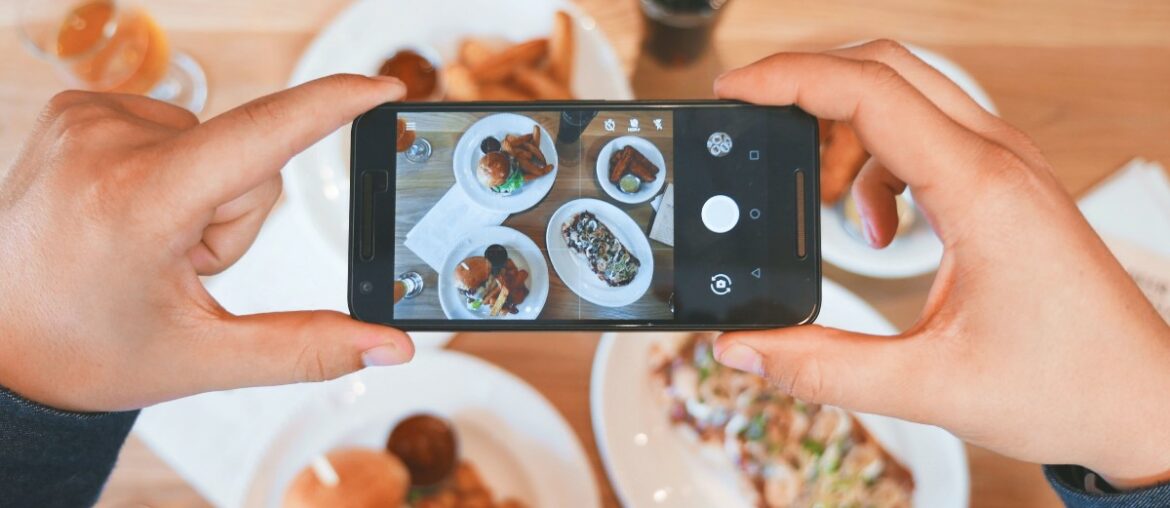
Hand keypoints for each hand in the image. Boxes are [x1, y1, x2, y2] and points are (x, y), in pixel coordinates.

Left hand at [0, 75, 413, 411]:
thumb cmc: (84, 350)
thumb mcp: (202, 358)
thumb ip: (308, 349)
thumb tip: (389, 347)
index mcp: (139, 203)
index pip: (262, 135)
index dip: (333, 106)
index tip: (384, 87)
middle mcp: (107, 143)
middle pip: (248, 160)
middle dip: (236, 217)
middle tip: (179, 266)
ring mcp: (86, 119)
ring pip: (215, 144)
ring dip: (203, 196)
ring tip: (147, 243)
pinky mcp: (78, 109)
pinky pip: (174, 128)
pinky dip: (172, 173)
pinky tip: (129, 213)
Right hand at [713, 40, 1169, 487]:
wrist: (1143, 402)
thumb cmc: (1068, 385)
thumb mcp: (928, 386)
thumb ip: (823, 368)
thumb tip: (744, 347)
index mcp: (980, 190)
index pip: (870, 91)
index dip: (790, 78)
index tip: (735, 90)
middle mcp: (997, 160)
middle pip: (885, 68)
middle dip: (807, 84)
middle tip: (754, 121)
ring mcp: (1006, 166)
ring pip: (905, 95)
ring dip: (844, 128)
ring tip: (818, 196)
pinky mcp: (1004, 185)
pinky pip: (925, 135)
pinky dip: (877, 164)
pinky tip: (877, 227)